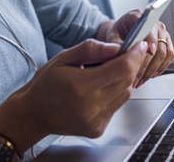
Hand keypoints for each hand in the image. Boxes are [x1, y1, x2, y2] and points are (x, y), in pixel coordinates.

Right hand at [0, 39, 148, 152]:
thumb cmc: (45, 84)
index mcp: (81, 86)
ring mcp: (95, 120)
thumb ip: (91, 49)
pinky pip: (116, 106)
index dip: (135, 54)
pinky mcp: (98, 129)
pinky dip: (114, 94)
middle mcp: (90, 106)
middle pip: (127, 80)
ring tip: (105, 73)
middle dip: (131, 64)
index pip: (122, 68)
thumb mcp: (63, 58)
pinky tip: (98, 90)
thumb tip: (116, 47)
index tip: (140, 44)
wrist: (33, 114)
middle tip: (125, 54)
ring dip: (122, 79)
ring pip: (125, 93)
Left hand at [101, 10, 173, 87]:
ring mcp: (162, 32)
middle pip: (157, 44)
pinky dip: (161, 67)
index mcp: (139, 16)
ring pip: (164, 52)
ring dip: (153, 69)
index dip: (151, 39)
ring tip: (141, 80)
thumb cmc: (117, 33)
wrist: (121, 33)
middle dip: (147, 64)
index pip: (149, 26)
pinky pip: (169, 55)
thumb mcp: (111, 36)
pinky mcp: (166, 42)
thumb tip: (122, 52)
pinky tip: (150, 75)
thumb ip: (116, 43)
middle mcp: (154, 23)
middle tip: (136, 77)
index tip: (149, 51)